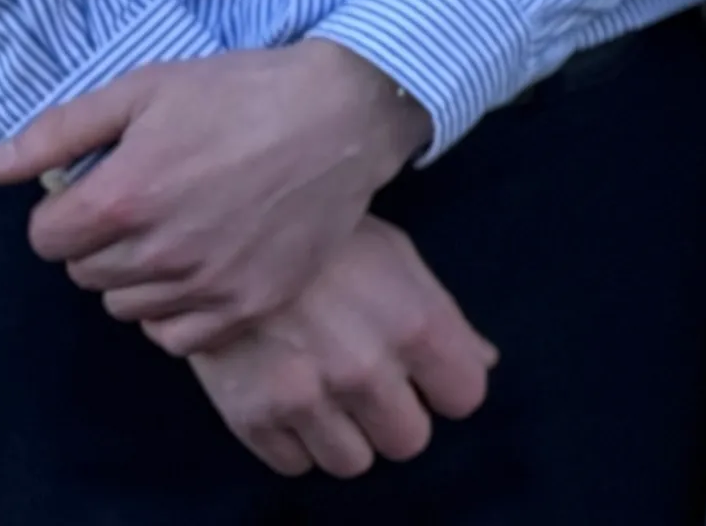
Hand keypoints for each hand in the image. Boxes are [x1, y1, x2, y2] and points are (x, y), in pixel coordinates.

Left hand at [0, 39, 431, 348]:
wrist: (345, 112)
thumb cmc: (243, 92)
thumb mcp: (147, 88)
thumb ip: (61, 131)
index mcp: (123, 198)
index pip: (47, 238)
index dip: (69, 210)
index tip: (107, 185)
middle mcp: (158, 252)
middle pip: (86, 274)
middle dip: (104, 241)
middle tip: (152, 201)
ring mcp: (206, 284)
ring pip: (128, 306)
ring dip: (139, 275)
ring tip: (182, 229)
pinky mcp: (248, 303)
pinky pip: (176, 335)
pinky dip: (177, 309)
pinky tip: (202, 266)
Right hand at [182, 217, 495, 480]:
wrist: (222, 239)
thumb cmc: (326, 242)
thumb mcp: (399, 259)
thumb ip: (444, 319)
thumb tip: (483, 361)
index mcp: (415, 324)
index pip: (465, 396)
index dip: (448, 386)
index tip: (428, 376)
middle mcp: (366, 370)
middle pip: (409, 440)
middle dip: (397, 417)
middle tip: (375, 388)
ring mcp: (307, 400)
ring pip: (353, 463)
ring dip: (347, 436)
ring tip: (330, 397)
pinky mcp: (252, 420)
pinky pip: (296, 465)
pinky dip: (296, 442)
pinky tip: (291, 402)